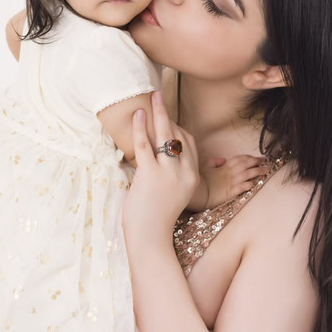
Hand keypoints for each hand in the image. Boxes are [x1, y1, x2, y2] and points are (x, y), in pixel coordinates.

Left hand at [122, 91, 201, 248]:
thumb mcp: (174, 194)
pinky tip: (138, 115)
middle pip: (178, 134)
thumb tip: (161, 159)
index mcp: (192, 177)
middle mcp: (185, 173)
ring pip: (164, 135)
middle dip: (167, 113)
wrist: (151, 236)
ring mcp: (169, 174)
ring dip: (157, 113)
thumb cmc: (157, 216)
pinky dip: (141, 127)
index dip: (178, 126)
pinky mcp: (151, 175)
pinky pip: (146, 145)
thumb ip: (173, 176)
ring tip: (150, 97)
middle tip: (159, 95)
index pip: (189, 143)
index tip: (167, 115)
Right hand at [203, 154, 270, 207]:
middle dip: (256, 162)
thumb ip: (214, 161)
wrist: (199, 193)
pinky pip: (243, 186)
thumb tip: (223, 159)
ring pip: (248, 174)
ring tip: (265, 170)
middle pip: (246, 165)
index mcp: (224, 167)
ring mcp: (232, 182)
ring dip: (257, 171)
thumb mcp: (205, 167)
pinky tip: (256, 182)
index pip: (239, 159)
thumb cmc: (201, 180)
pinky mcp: (232, 192)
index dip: (248, 157)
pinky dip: (250, 183)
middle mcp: (230, 173)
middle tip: (264, 161)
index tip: (255, 157)